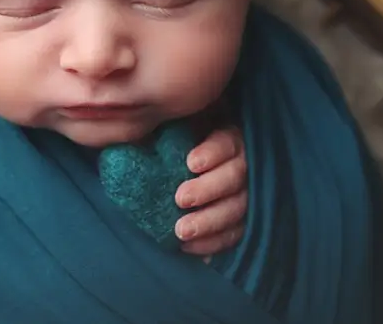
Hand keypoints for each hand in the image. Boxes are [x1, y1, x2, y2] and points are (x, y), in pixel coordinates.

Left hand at [173, 126, 247, 255]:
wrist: (174, 177)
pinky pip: (234, 235)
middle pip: (235, 177)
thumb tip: (137, 134)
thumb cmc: (170, 148)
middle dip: (209, 189)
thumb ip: (163, 134)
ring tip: (182, 231)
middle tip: (180, 199)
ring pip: (238, 209)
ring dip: (210, 222)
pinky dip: (213, 244)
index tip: (191, 163)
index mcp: (227, 137)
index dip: (213, 153)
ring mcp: (245, 195)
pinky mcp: (241, 222)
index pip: (227, 143)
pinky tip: (190, 248)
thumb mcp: (169, 134)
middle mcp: (241, 166)